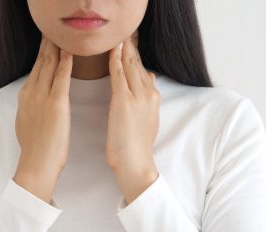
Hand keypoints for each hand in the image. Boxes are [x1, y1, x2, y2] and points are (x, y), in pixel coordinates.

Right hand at [14, 34, 72, 202]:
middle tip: (55, 30)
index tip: (49, 41)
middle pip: (41, 61)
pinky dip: (66, 62)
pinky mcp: (55, 104)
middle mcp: (31, 92)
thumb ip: (32, 107)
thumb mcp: (27, 122)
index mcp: (25, 96)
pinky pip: (61, 77)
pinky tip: (70, 51)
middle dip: (48, 44)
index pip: (36, 68)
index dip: (43, 53)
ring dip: (57, 47)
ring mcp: (41, 97)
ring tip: (63, 34)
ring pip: (49, 64)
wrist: (36, 164)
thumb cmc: (36, 148)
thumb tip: (35, 100)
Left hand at [106, 31, 160, 204]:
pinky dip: (115, 60)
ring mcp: (138, 96)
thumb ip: (148, 97)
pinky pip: (119, 75)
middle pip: (138, 64)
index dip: (135, 55)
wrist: (135, 163)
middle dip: (129, 47)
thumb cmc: (137, 145)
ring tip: (117, 35)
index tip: (128, 43)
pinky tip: (112, 49)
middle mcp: (149, 93)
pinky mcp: (124, 101)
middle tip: (122, 33)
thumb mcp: (148, 118)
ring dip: (123, 49)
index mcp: (153, 97)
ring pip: (130, 65)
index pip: (143, 69)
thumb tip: (149, 77)